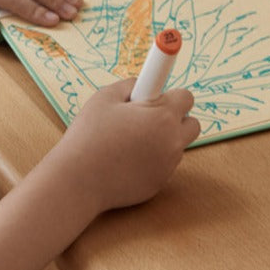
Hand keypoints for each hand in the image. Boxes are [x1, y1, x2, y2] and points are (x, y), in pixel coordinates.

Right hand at [51, 82, 199, 216]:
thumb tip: (141, 86)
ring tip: (128, 141)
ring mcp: (168, 165)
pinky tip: (125, 160)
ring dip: (161, 140)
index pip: (186, 97)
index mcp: (162, 115)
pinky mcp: (159, 184)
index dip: (170, 94)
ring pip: (176, 146)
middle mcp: (172, 141)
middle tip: (146, 118)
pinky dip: (150, 160)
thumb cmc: (89, 136)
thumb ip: (128, 86)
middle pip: (191, 123)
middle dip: (173, 118)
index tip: (159, 95)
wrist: (78, 180)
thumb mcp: (104, 98)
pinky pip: (163, 165)